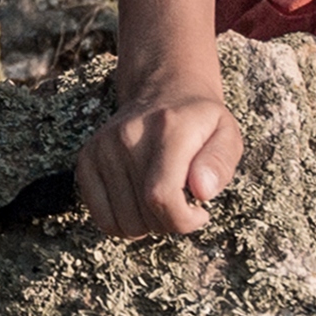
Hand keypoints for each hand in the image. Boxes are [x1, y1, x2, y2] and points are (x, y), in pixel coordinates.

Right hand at [77, 85, 245, 239]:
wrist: (165, 90)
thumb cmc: (200, 122)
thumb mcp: (227, 134)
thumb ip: (220, 162)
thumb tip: (202, 191)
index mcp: (167, 127)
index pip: (161, 196)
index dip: (183, 221)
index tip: (200, 212)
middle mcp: (129, 134)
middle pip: (143, 216)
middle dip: (170, 223)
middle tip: (182, 201)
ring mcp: (104, 146)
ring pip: (123, 223)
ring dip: (148, 225)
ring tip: (163, 199)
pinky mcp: (87, 158)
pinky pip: (103, 218)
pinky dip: (123, 224)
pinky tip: (141, 204)